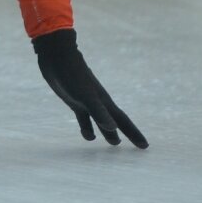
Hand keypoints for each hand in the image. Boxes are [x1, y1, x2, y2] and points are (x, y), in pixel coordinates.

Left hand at [32, 27, 147, 147]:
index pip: (122, 121)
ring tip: (114, 143)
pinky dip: (87, 128)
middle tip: (138, 145)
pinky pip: (84, 118)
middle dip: (126, 133)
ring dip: (107, 132)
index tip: (145, 146)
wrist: (57, 56)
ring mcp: (86, 101)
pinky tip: (88, 136)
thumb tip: (113, 128)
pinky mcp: (74, 100)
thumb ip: (98, 111)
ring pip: (100, 121)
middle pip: (115, 121)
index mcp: (104, 101)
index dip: (134, 133)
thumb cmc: (72, 74)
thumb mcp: (85, 95)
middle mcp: (98, 102)